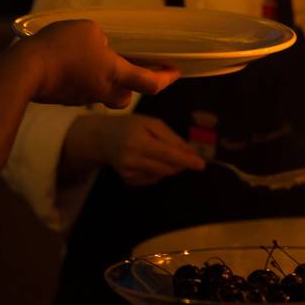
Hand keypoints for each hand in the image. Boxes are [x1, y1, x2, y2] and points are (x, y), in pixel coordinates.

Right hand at [25, 20, 178, 107]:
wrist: (23, 71)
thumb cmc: (61, 47)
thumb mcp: (90, 31)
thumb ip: (103, 39)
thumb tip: (101, 46)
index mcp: (117, 76)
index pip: (151, 84)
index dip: (167, 78)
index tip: (176, 72)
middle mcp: (103, 92)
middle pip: (127, 96)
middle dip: (134, 85)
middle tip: (136, 69)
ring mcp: (81, 97)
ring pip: (103, 94)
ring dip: (108, 82)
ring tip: (102, 62)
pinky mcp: (63, 97)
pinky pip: (82, 90)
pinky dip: (85, 79)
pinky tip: (76, 64)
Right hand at [66, 113, 204, 185]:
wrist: (103, 138)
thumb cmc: (131, 126)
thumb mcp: (152, 123)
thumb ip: (172, 138)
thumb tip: (190, 152)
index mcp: (139, 141)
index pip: (168, 155)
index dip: (187, 160)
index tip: (201, 165)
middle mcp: (132, 160)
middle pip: (168, 168)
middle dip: (182, 163)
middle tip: (187, 155)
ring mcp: (129, 173)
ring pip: (163, 174)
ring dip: (171, 166)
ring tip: (161, 151)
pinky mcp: (128, 180)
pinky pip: (154, 179)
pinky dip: (159, 170)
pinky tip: (150, 159)